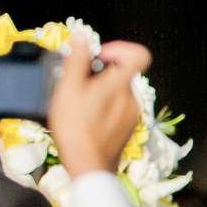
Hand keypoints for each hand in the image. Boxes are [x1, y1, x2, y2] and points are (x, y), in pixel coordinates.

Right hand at [47, 35, 153, 176]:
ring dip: (101, 91)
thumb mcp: (68, 90)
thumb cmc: (76, 131)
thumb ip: (76, 60)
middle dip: (101, 73)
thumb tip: (81, 38)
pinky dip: (105, 107)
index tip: (101, 56)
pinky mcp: (128, 128)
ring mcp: (132, 114)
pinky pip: (118, 108)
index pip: (139, 54)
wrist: (88, 168)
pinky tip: (87, 118)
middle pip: (122, 73)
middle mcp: (131, 98)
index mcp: (120, 84)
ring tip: (80, 103)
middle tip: (79, 84)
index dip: (120, 48)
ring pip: (118, 91)